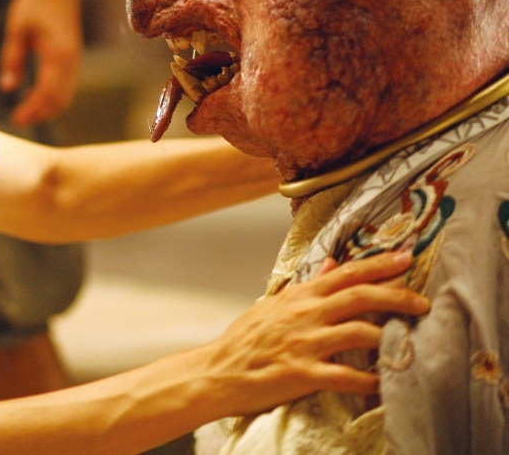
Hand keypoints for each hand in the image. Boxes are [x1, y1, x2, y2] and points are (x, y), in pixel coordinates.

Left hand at [0, 0, 82, 126]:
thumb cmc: (36, 1)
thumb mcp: (17, 29)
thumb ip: (12, 59)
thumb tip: (6, 88)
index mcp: (58, 55)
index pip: (47, 93)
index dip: (32, 110)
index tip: (14, 118)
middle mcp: (71, 60)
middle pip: (60, 101)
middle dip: (40, 114)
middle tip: (17, 119)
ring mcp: (74, 59)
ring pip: (66, 95)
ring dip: (47, 108)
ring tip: (25, 112)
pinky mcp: (72, 56)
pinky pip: (66, 86)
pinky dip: (52, 97)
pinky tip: (34, 97)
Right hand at [202, 250, 428, 417]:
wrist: (218, 371)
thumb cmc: (245, 339)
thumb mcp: (274, 304)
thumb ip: (307, 285)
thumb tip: (331, 263)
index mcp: (300, 296)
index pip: (345, 273)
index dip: (379, 264)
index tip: (406, 257)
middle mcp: (305, 314)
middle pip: (360, 296)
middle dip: (397, 296)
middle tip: (423, 302)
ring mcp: (304, 343)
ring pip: (358, 332)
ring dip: (389, 337)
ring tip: (408, 343)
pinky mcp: (302, 373)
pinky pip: (345, 376)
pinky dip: (369, 380)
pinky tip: (384, 384)